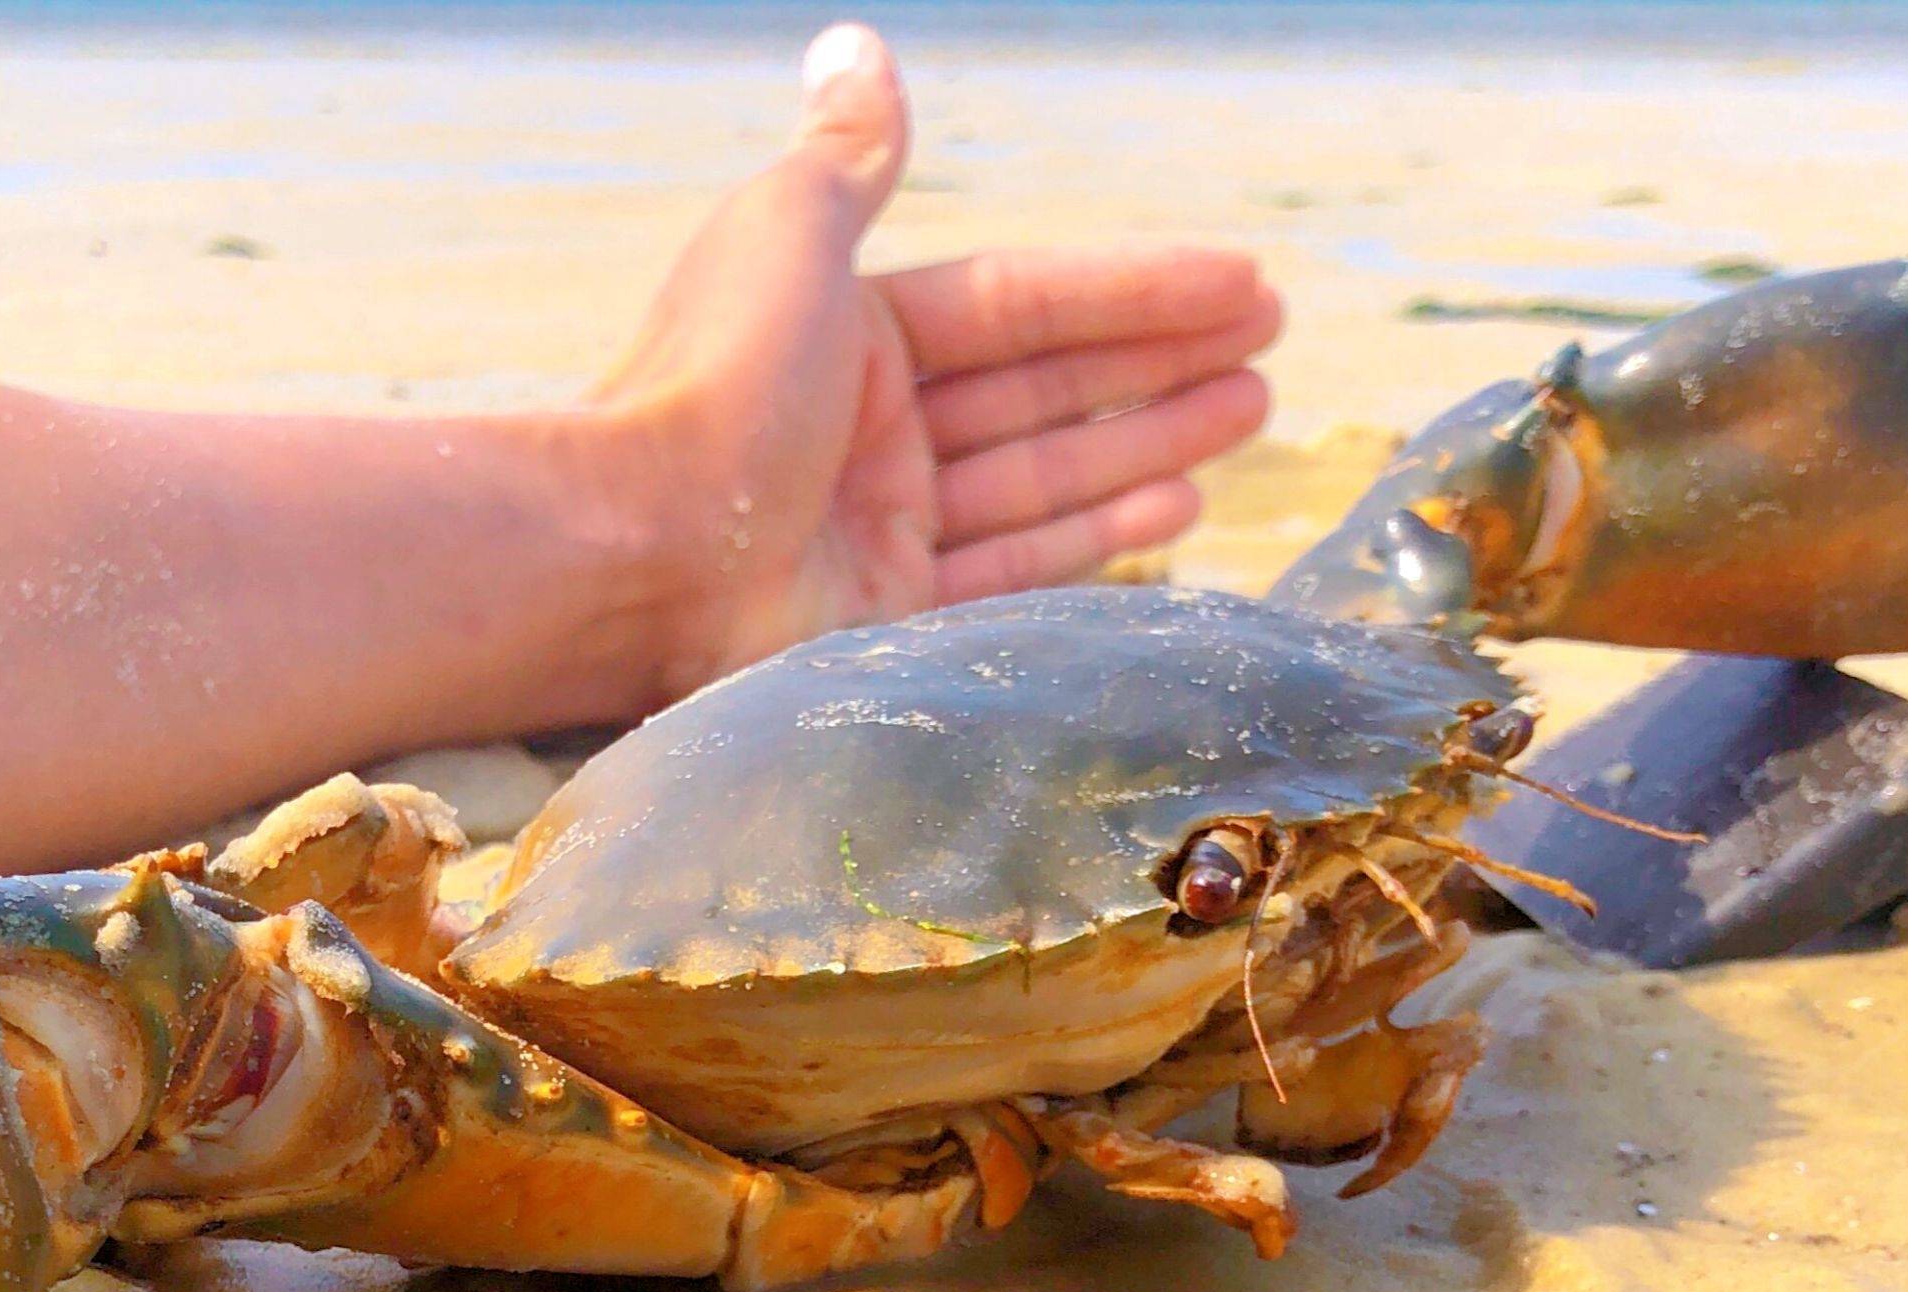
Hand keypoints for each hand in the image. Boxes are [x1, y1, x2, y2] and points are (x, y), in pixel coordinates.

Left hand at [594, 23, 1279, 699]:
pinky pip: (1015, 569)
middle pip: (1046, 387)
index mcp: (851, 330)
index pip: (1023, 300)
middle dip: (1162, 364)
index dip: (1133, 288)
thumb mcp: (789, 230)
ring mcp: (881, 528)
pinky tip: (1180, 504)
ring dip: (1152, 442)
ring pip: (1045, 473)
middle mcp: (870, 427)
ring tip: (1251, 412)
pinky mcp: (888, 619)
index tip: (1238, 280)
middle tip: (1271, 347)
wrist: (636, 550)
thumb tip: (862, 50)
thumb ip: (849, 153)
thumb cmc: (710, 382)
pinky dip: (1099, 533)